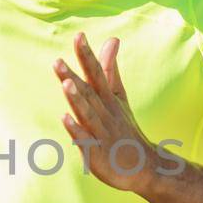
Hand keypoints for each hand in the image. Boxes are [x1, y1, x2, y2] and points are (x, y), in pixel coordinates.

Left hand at [55, 32, 157, 193]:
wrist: (146, 167)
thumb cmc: (126, 129)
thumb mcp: (119, 96)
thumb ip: (110, 69)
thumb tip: (112, 38)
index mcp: (109, 100)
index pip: (96, 74)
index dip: (87, 56)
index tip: (78, 36)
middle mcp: (105, 114)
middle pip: (88, 93)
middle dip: (73, 77)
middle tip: (57, 61)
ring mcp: (102, 134)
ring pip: (88, 115)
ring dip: (76, 100)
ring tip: (65, 84)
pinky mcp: (98, 154)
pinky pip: (86, 141)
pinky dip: (77, 131)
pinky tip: (65, 119)